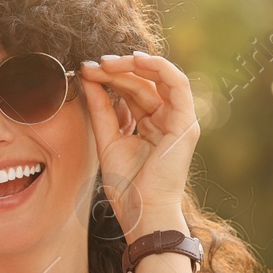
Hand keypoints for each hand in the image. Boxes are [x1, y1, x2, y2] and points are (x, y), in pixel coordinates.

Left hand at [79, 52, 200, 240]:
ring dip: (133, 66)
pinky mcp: (186, 123)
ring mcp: (178, 121)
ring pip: (159, 79)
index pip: (132, 91)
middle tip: (93, 64)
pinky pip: (178, 84)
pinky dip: (159, 67)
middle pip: (143, 83)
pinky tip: (136, 60)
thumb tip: (88, 78)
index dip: (110, 78)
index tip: (86, 71)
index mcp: (150, 125)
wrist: (142, 212)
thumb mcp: (107, 140)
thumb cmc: (127, 187)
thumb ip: (101, 110)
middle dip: (117, 70)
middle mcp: (166, 120)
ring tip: (107, 63)